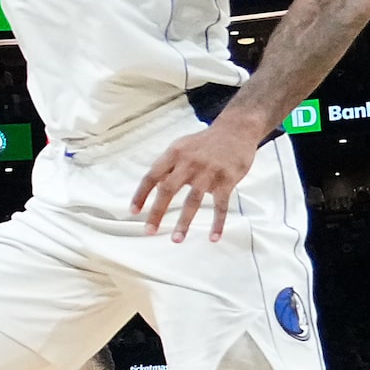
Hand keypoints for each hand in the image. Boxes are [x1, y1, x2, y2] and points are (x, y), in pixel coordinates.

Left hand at [130, 118, 258, 240]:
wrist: (236, 130)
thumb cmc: (203, 143)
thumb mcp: (180, 147)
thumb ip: (167, 167)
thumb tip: (155, 190)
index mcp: (173, 154)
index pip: (151, 176)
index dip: (140, 194)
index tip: (133, 212)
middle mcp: (189, 163)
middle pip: (168, 190)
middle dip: (157, 212)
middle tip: (148, 231)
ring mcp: (208, 172)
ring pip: (193, 200)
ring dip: (184, 222)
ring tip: (176, 239)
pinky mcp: (227, 179)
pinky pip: (221, 205)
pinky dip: (217, 222)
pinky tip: (213, 237)